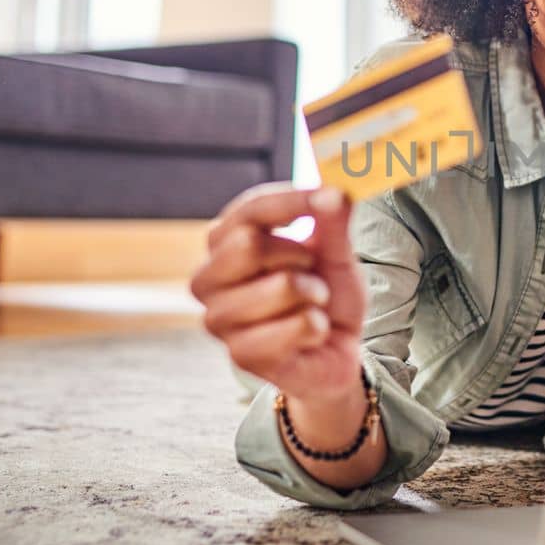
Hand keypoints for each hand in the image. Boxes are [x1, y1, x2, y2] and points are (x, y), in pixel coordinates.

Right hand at [190, 183, 366, 407]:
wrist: (333, 353)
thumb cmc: (323, 297)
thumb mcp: (334, 254)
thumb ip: (333, 223)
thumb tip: (336, 189)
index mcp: (224, 243)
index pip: (249, 210)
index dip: (291, 201)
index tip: (332, 196)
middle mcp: (208, 279)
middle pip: (248, 244)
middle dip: (298, 255)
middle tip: (311, 271)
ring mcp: (218, 318)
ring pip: (281, 286)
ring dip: (315, 294)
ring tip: (313, 305)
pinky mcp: (239, 354)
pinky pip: (296, 326)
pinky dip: (318, 327)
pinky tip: (311, 334)